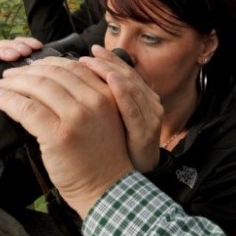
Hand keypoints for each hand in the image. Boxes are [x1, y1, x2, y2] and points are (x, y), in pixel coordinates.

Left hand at [0, 55, 134, 217]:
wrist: (106, 188)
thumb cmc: (102, 157)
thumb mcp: (105, 119)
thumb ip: (88, 99)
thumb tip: (53, 84)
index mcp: (107, 94)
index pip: (73, 66)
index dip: (47, 63)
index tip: (32, 67)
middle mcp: (94, 101)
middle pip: (54, 73)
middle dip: (27, 70)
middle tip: (9, 76)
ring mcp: (77, 118)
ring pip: (38, 87)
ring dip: (14, 83)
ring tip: (1, 86)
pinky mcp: (58, 136)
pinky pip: (27, 109)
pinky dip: (9, 101)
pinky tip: (0, 100)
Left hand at [80, 46, 162, 172]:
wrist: (128, 184)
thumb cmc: (118, 152)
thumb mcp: (116, 122)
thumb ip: (109, 101)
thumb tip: (88, 81)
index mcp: (143, 101)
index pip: (127, 73)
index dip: (110, 60)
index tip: (93, 50)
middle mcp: (149, 105)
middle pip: (128, 75)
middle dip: (106, 62)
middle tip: (86, 54)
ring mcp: (149, 118)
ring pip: (131, 88)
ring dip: (110, 72)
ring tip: (91, 62)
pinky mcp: (144, 132)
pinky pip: (131, 110)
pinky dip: (121, 93)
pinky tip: (109, 83)